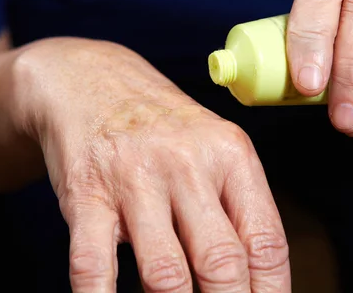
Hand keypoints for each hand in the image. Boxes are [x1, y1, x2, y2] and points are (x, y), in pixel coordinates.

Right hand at [8, 38, 289, 291]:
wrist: (91, 80)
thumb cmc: (162, 129)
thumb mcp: (211, 148)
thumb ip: (234, 207)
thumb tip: (255, 281)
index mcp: (231, 155)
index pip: (265, 241)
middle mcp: (187, 164)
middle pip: (222, 262)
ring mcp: (135, 178)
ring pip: (166, 272)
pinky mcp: (87, 192)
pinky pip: (94, 263)